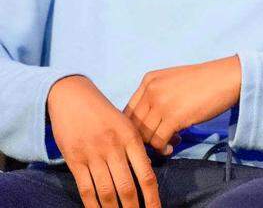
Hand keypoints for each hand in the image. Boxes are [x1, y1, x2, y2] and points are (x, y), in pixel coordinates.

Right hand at [46, 75, 161, 207]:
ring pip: (106, 191)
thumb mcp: (127, 123)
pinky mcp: (74, 159)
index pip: (146, 174)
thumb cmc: (105, 112)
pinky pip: (85, 188)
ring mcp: (93, 154)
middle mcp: (114, 147)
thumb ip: (138, 144)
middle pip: (127, 187)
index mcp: (131, 137)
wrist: (73, 96)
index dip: (152, 196)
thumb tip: (157, 161)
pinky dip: (92, 205)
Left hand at [123, 56, 241, 155]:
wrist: (228, 78)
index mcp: (148, 80)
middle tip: (158, 142)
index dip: (135, 127)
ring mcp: (161, 103)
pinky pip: (158, 141)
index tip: (147, 134)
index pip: (128, 111)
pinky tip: (173, 146)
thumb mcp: (173, 81)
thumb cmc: (205, 81)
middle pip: (134, 125)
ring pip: (144, 135)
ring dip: (154, 145)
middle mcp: (151, 90)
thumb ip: (157, 96)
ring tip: (169, 144)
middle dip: (143, 138)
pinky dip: (163, 148)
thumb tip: (148, 123)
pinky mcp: (174, 117)